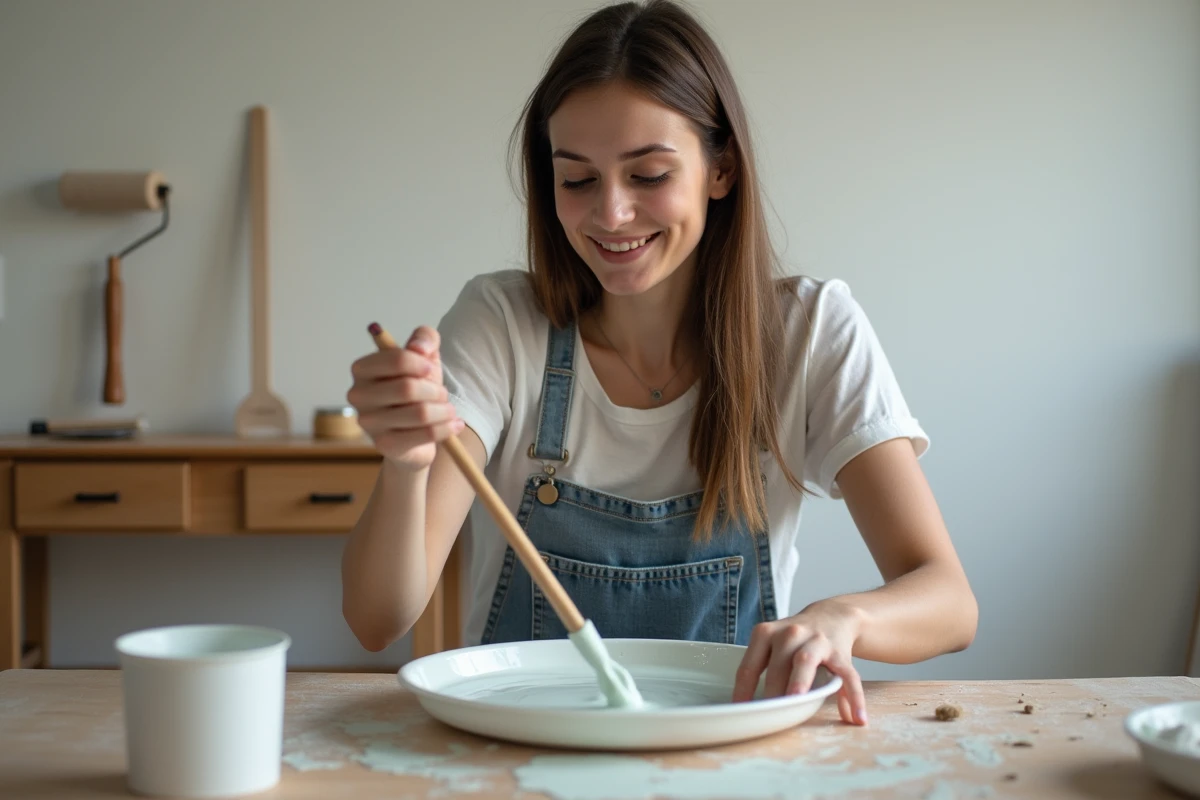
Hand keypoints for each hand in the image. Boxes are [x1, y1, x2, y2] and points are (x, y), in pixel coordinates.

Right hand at [347, 325, 463, 469]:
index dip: (422, 363)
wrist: (415, 435)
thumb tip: (419, 348)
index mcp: (362, 369)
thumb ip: (424, 339)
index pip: (396, 359)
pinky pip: (425, 434)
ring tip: (449, 411)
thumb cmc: (416, 392)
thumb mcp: (424, 358)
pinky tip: (454, 425)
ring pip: (420, 413)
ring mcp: (368, 422)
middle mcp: (358, 395)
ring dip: (444, 410)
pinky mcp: (384, 445)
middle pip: (407, 388)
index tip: (431, 369)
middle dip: (435, 391)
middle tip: (443, 395)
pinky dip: (447, 428)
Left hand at [731, 600, 867, 725]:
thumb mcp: (772, 643)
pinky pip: (848, 676)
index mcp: (766, 634)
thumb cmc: (794, 639)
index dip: (743, 691)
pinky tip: (856, 717)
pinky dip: (853, 697)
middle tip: (767, 715)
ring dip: (799, 683)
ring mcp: (816, 642)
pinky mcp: (840, 653)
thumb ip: (761, 670)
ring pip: (805, 662)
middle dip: (772, 692)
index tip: (741, 712)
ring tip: (797, 703)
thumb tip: (746, 707)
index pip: (749, 666)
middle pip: (776, 666)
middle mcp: (789, 634)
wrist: (832, 616)